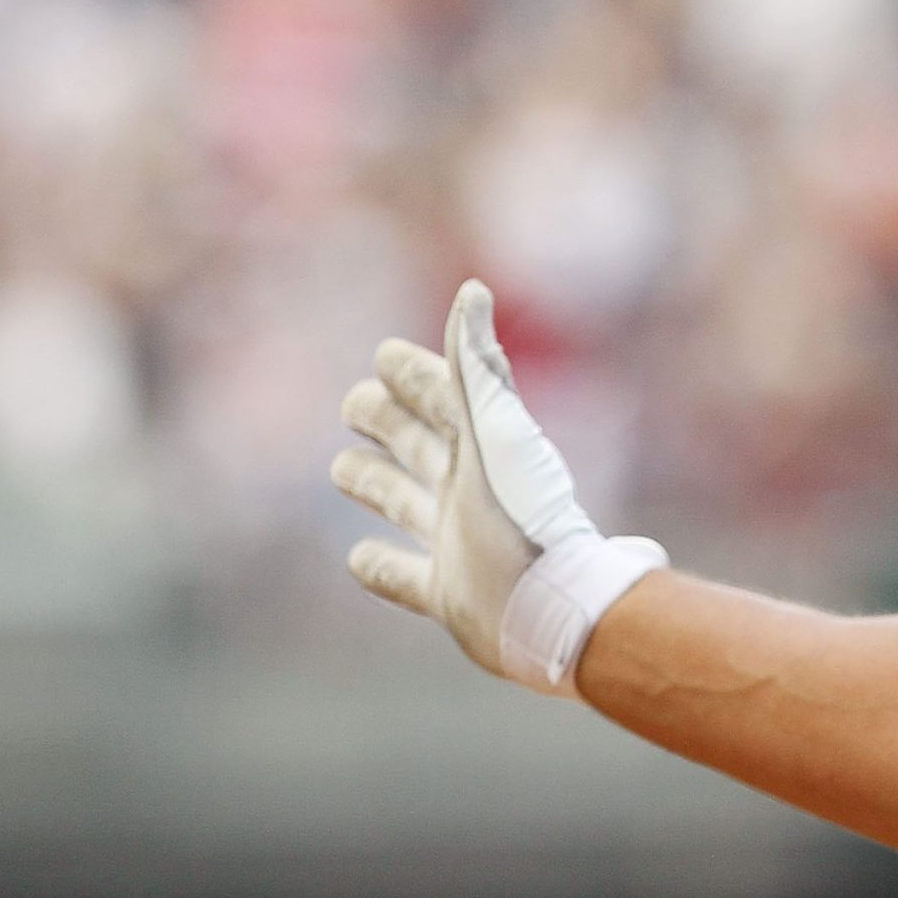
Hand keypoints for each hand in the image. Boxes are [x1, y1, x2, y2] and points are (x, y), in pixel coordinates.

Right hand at [330, 279, 665, 695]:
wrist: (553, 608)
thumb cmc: (526, 515)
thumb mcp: (496, 431)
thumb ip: (476, 366)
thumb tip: (472, 289)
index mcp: (484, 446)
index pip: (442, 396)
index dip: (413, 374)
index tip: (384, 353)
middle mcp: (470, 490)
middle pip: (418, 444)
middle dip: (386, 421)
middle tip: (353, 404)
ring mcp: (458, 541)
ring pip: (404, 503)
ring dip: (376, 484)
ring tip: (344, 470)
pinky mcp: (449, 594)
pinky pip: (403, 577)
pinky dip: (379, 566)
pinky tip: (359, 559)